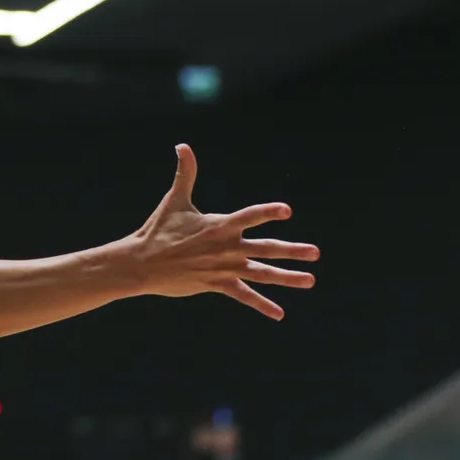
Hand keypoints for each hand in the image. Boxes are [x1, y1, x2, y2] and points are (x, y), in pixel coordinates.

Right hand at [127, 144, 317, 319]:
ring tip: (310, 280)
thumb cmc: (158, 229)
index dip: (268, 212)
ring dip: (287, 277)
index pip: (249, 216)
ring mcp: (224, 268)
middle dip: (292, 250)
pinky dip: (262, 304)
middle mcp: (226, 247)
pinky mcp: (217, 284)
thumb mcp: (174, 200)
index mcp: (219, 225)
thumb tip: (182, 145)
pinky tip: (279, 313)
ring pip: (261, 273)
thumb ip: (185, 173)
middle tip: (315, 252)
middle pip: (265, 248)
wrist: (143, 263)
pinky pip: (244, 296)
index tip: (287, 211)